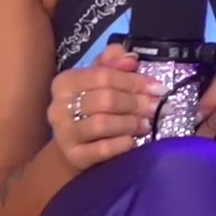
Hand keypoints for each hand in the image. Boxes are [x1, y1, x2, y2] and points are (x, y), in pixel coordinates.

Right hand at [47, 43, 165, 170]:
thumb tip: (130, 59)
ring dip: (131, 122)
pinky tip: (132, 140)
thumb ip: (114, 62)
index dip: (134, 81)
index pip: (103, 75)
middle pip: (105, 99)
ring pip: (102, 124)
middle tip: (157, 106)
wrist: (77, 143)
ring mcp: (64, 134)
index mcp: (65, 82)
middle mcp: (58, 107)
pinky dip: (121, 144)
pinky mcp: (73, 156)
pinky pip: (101, 149)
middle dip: (136, 103)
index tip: (157, 87)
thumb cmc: (93, 106)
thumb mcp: (101, 78)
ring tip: (147, 123)